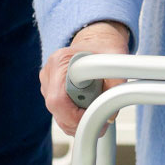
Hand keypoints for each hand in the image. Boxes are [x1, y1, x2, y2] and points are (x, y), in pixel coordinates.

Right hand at [40, 20, 130, 135]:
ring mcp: (48, 83)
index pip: (58, 100)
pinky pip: (60, 113)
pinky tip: (88, 109)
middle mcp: (49, 73)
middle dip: (79, 122)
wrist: (98, 41)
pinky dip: (75, 118)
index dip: (75, 116)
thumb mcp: (116, 60)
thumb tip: (111, 115)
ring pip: (58, 116)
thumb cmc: (104, 48)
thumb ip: (116, 84)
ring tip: (97, 113)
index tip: (94, 117)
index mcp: (60, 61)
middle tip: (101, 122)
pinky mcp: (51, 91)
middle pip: (56, 112)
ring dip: (78, 121)